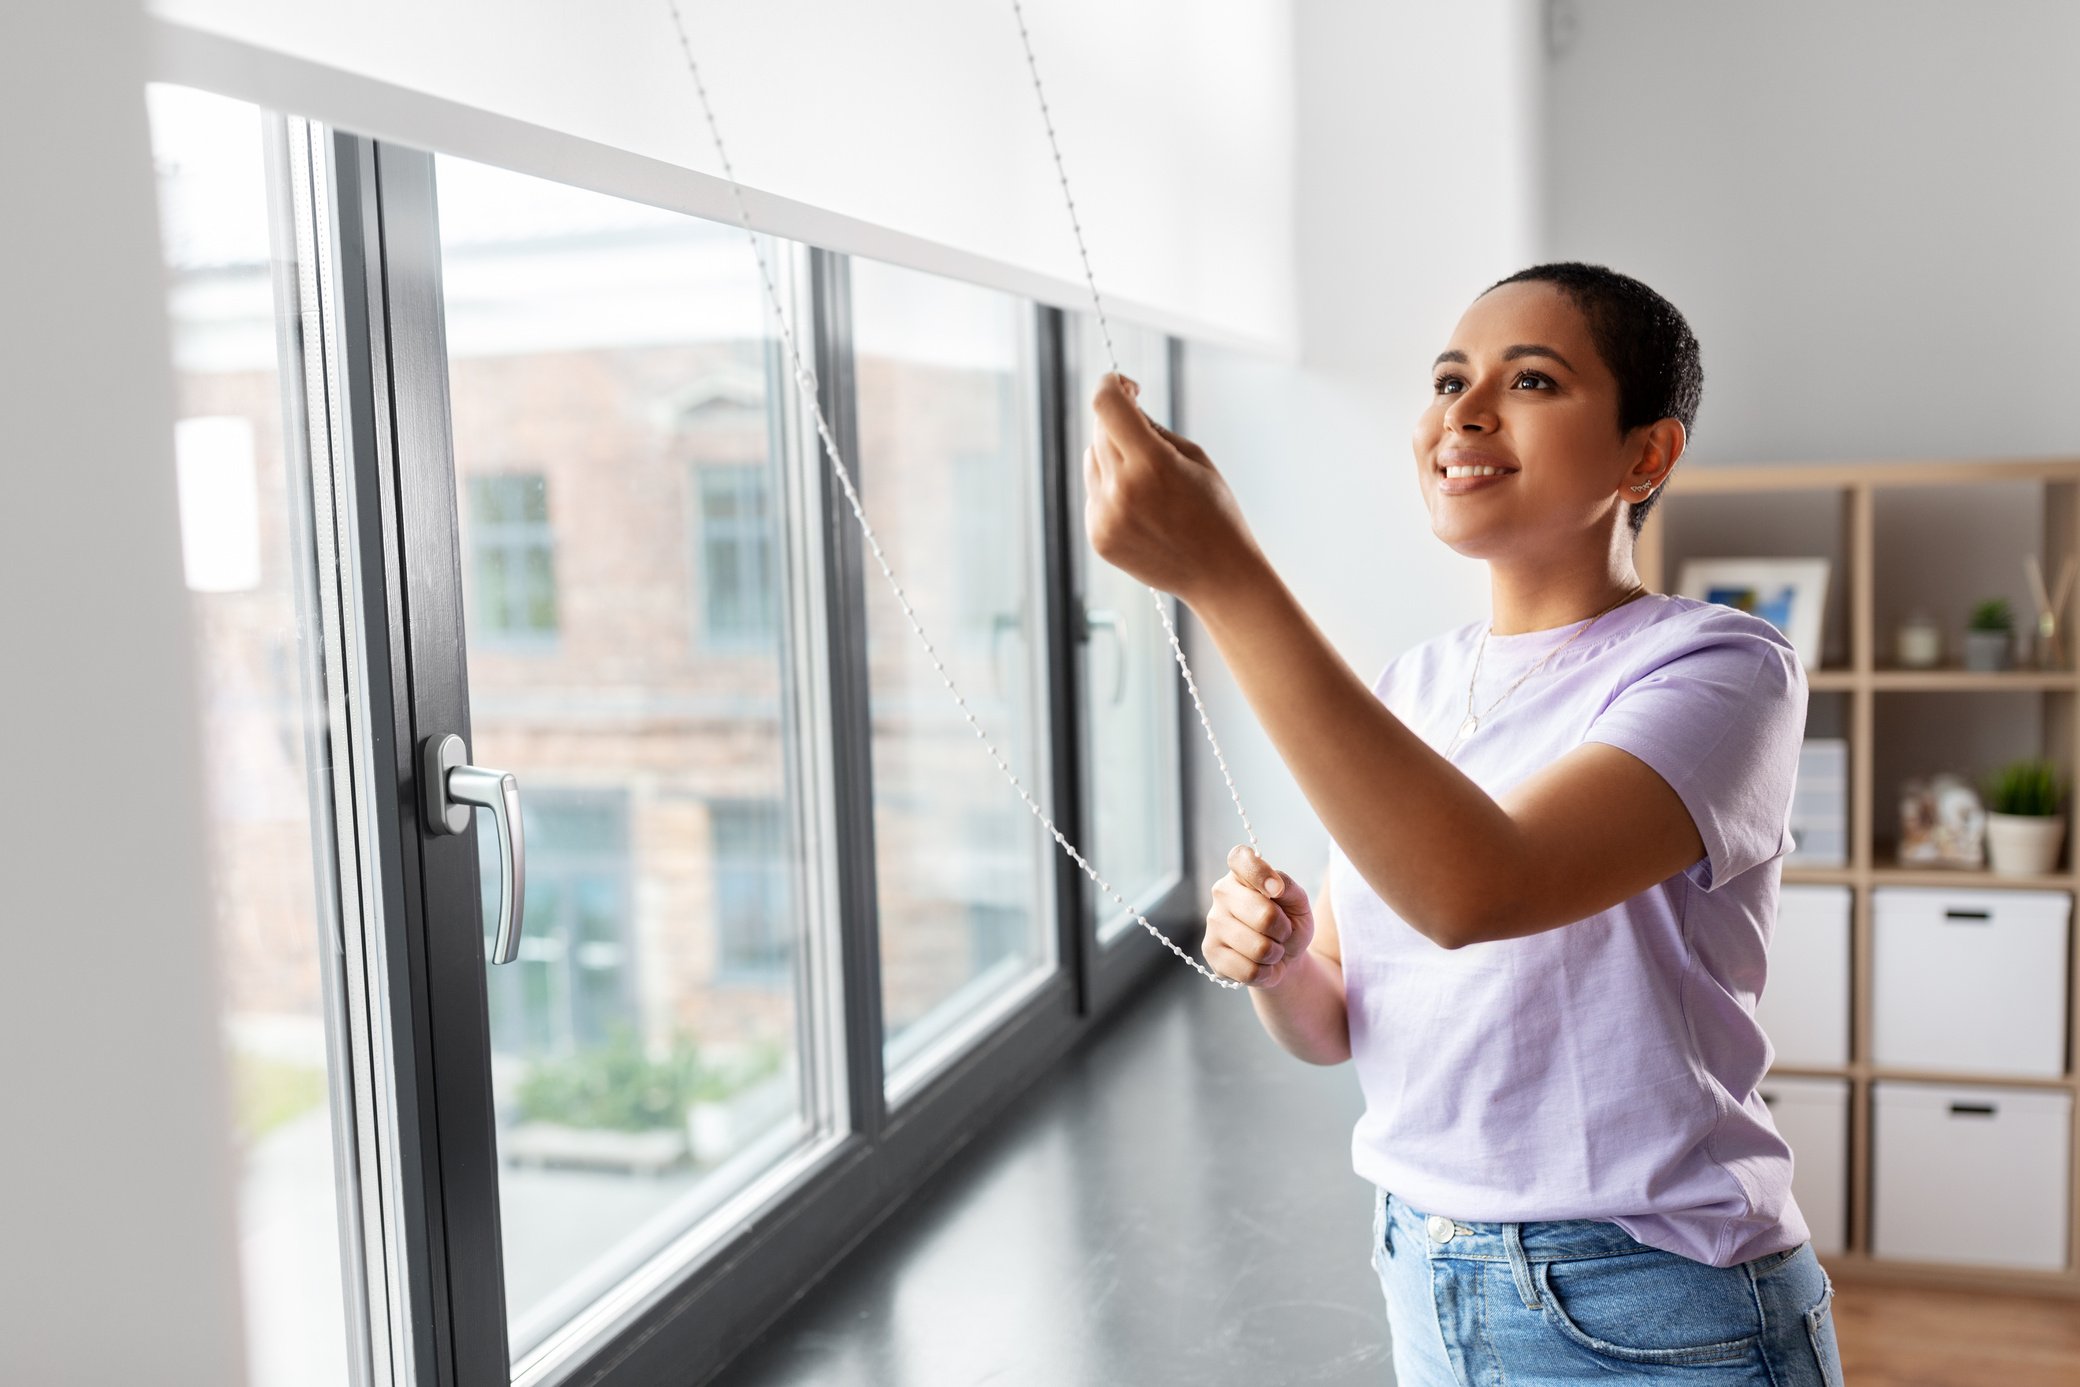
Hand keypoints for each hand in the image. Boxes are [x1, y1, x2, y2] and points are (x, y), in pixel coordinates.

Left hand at [1085, 373, 1262, 608]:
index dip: (1111, 384)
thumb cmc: (1215, 511)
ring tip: (1150, 481)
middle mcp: (1121, 489)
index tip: (1125, 385)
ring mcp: (1105, 516)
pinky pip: (1093, 492)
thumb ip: (1152, 429)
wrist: (1218, 574)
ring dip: (1112, 456)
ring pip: (1092, 460)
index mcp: (1151, 463)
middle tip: (1144, 431)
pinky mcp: (1097, 536)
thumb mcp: (1194, 457)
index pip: (1105, 404)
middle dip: (1118, 422)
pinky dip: (1111, 489)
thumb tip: (1119, 406)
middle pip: (1098, 430)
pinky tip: (1142, 508)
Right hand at [1204, 844, 1314, 986]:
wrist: (1283, 958)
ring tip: (1271, 948)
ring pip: (1258, 947)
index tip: (1277, 889)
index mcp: (1242, 873)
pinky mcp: (1210, 951)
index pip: (1240, 859)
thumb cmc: (1289, 924)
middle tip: (1282, 931)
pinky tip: (1260, 964)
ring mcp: (1213, 922)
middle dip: (1283, 930)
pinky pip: (1249, 970)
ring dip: (1275, 953)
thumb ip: (1290, 887)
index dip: (1260, 873)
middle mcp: (1222, 893)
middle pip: (1264, 915)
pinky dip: (1265, 972)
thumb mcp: (1298, 903)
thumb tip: (1275, 885)